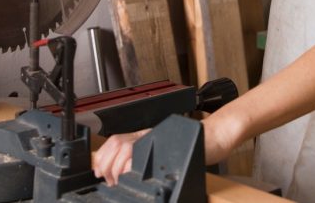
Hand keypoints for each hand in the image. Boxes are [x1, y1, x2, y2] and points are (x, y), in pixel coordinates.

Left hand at [91, 114, 243, 186]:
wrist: (213, 137)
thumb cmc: (193, 144)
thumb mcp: (165, 149)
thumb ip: (148, 156)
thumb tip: (127, 172)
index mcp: (145, 135)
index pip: (116, 140)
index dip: (104, 155)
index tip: (100, 171)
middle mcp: (148, 134)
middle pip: (117, 143)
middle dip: (107, 163)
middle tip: (108, 179)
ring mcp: (156, 138)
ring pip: (125, 147)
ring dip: (117, 166)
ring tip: (118, 180)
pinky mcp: (165, 146)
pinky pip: (143, 154)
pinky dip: (133, 166)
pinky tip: (132, 174)